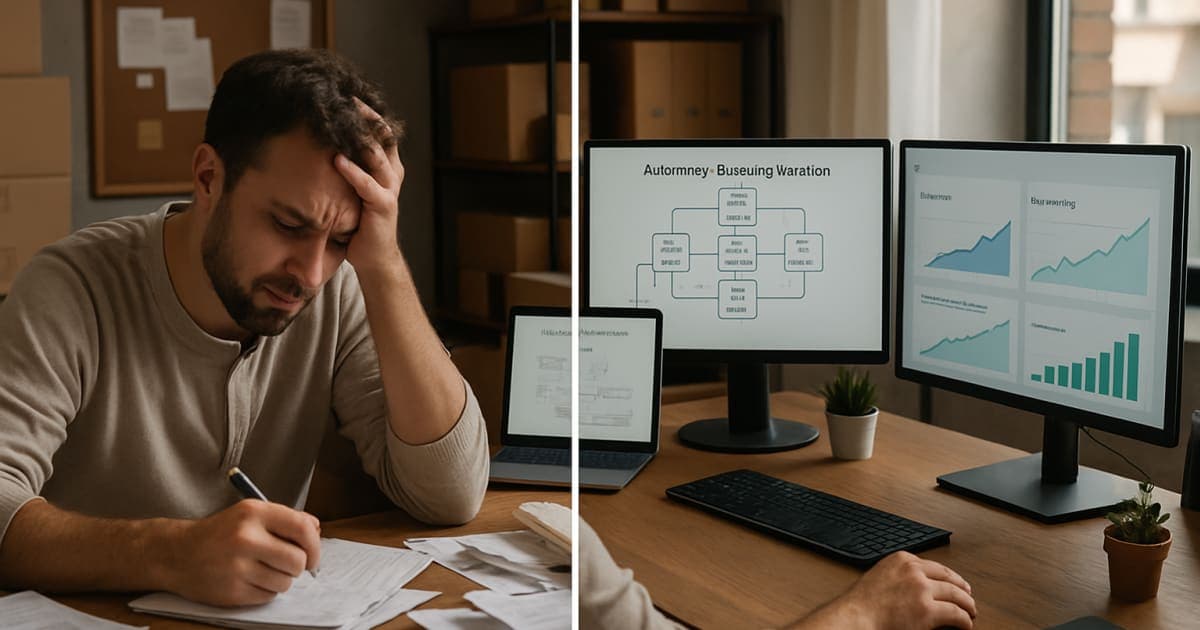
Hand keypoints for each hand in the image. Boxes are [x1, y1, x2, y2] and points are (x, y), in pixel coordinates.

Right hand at [165, 500, 321, 606]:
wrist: (176, 554)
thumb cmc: (220, 533)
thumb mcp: (250, 514)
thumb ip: (285, 519)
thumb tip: (316, 529)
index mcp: (254, 513)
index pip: (303, 529)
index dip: (315, 545)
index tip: (312, 554)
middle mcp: (246, 538)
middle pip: (298, 560)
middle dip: (299, 566)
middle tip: (287, 564)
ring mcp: (237, 567)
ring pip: (285, 582)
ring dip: (281, 579)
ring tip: (262, 570)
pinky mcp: (231, 592)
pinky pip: (268, 597)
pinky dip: (265, 591)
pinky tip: (249, 580)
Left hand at [334, 98, 404, 271]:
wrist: (374, 256)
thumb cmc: (359, 221)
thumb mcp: (353, 187)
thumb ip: (347, 166)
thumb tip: (320, 141)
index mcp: (387, 165)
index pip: (380, 129)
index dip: (365, 110)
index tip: (344, 93)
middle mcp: (392, 173)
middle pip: (382, 135)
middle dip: (364, 115)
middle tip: (343, 97)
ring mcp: (390, 189)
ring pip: (377, 156)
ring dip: (359, 137)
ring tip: (341, 120)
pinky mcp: (383, 206)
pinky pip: (368, 185)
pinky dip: (353, 172)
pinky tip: (337, 160)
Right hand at [825, 551, 976, 629]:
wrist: (855, 618)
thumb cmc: (861, 604)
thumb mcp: (880, 576)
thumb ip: (900, 576)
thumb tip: (919, 587)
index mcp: (902, 559)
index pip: (935, 566)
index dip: (950, 577)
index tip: (957, 583)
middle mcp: (914, 571)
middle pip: (949, 578)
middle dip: (963, 589)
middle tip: (969, 598)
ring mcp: (922, 590)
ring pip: (956, 595)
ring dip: (967, 605)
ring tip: (971, 612)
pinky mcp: (928, 611)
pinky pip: (956, 614)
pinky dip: (965, 620)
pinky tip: (966, 624)